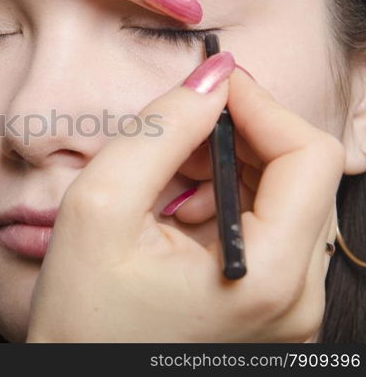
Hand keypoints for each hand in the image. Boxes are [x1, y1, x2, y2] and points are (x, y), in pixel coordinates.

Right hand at [26, 53, 342, 341]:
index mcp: (267, 277)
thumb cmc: (81, 314)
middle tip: (180, 132)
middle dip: (239, 136)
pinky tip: (181, 210)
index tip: (211, 86)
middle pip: (300, 175)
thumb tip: (211, 76)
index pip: (309, 157)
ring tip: (172, 178)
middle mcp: (297, 299)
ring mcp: (288, 308)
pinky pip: (267, 229)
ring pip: (283, 198)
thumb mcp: (100, 206)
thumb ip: (160, 131)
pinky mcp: (270, 308)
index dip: (261, 106)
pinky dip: (227, 201)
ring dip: (230, 168)